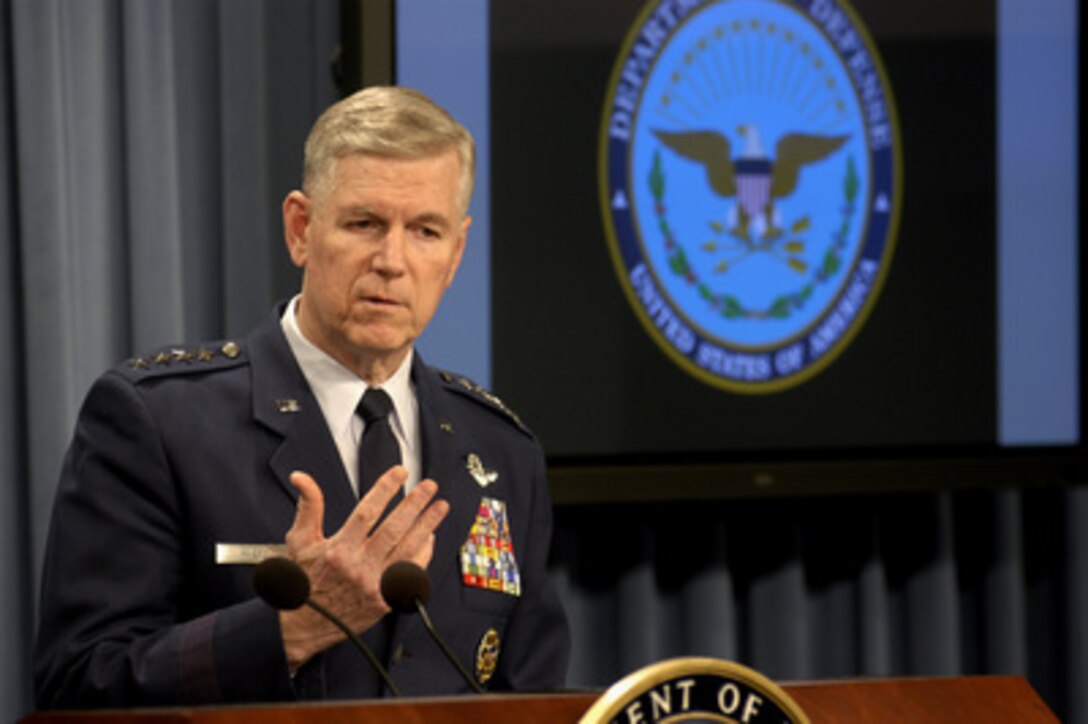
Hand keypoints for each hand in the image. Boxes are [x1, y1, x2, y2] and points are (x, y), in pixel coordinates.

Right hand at [278, 466, 449, 668]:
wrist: (306, 626)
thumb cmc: (304, 581)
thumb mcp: (300, 541)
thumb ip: (308, 507)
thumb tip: (301, 478)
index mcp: (339, 549)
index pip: (368, 511)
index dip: (386, 489)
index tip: (399, 473)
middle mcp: (359, 567)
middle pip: (394, 528)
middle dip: (415, 504)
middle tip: (429, 487)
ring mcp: (375, 585)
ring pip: (408, 549)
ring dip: (427, 526)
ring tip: (440, 507)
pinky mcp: (386, 600)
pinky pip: (411, 573)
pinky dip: (423, 554)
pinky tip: (429, 538)